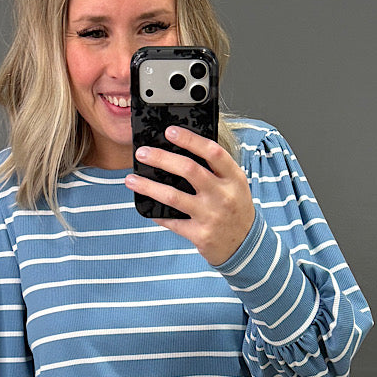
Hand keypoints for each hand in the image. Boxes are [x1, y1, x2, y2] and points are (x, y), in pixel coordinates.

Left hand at [125, 125, 255, 266]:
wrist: (246, 246)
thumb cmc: (236, 209)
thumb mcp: (235, 185)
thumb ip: (216, 169)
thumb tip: (182, 151)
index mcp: (234, 178)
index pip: (212, 152)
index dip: (190, 140)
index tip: (170, 131)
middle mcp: (223, 195)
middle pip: (188, 170)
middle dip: (161, 158)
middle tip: (142, 153)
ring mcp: (211, 216)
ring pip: (174, 196)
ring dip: (148, 186)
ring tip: (131, 179)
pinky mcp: (200, 234)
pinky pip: (172, 222)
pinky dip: (157, 214)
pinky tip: (146, 207)